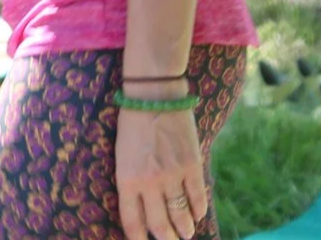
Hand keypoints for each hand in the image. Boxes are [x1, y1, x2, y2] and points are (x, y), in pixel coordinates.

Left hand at [115, 103, 207, 238]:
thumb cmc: (132, 124)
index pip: (132, 221)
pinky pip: (197, 197)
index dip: (138, 237)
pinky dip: (198, 209)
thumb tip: (143, 206)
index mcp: (126, 179)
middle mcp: (149, 182)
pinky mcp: (192, 166)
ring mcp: (172, 175)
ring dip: (184, 228)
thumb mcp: (122, 155)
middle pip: (159, 224)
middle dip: (166, 238)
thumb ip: (131, 181)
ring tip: (186, 233)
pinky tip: (197, 214)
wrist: (154, 95)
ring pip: (181, 215)